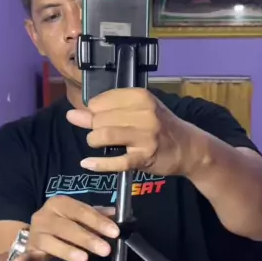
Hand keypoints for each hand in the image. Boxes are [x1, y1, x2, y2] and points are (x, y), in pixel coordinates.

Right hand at [11, 199, 119, 260]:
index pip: (81, 210)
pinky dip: (23, 260)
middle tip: (105, 249)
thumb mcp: (80, 220)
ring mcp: (34, 233)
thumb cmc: (65, 228)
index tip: (114, 232)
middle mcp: (44, 215)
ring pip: (50, 241)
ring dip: (67, 250)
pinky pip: (25, 255)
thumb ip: (97, 217)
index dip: (98, 221)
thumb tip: (118, 215)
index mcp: (60, 203)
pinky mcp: (27, 250)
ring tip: (84, 259)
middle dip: (87, 238)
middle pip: (66, 226)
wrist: (40, 243)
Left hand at [67, 89, 196, 175]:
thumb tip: (73, 115)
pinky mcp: (145, 157)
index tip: (100, 119)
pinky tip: (88, 163)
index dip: (93, 112)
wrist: (188, 148)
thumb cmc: (160, 127)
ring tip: (98, 145)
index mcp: (140, 97)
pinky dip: (98, 164)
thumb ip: (106, 111)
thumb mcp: (138, 111)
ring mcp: (145, 136)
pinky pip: (116, 161)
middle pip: (99, 120)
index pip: (99, 102)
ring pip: (104, 137)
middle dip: (93, 128)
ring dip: (94, 142)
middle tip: (102, 134)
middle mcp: (144, 114)